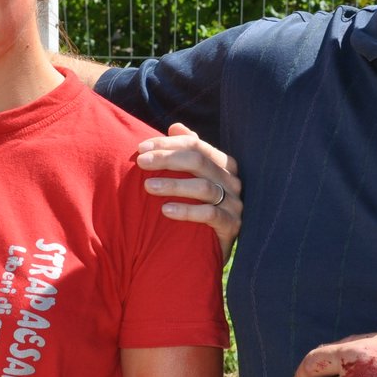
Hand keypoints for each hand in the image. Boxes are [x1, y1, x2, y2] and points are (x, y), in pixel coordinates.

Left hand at [135, 123, 241, 257]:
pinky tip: (165, 210)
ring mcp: (235, 203)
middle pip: (199, 162)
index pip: (195, 145)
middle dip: (167, 159)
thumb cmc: (200, 207)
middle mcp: (232, 181)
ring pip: (204, 187)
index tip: (141, 148)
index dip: (167, 144)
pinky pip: (210, 214)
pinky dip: (187, 210)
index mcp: (223, 164)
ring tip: (148, 186)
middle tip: (141, 163)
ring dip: (173, 184)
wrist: (212, 250)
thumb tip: (175, 126)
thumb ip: (187, 152)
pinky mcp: (232, 226)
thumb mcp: (194, 178)